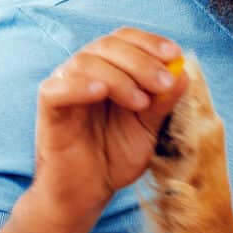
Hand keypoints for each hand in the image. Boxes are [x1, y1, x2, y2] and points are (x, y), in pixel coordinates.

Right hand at [23, 28, 188, 232]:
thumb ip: (162, 102)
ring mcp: (65, 87)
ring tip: (140, 103)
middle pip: (108, 45)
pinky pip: (58, 87)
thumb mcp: (148, 129)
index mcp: (109, 70)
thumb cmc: (115, 157)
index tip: (175, 55)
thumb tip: (183, 73)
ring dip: (119, 77)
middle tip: (164, 82)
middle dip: (141, 60)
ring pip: (86, 61)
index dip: (150, 43)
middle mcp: (85, 72)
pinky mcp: (48, 107)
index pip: (125, 40)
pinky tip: (101, 92)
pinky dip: (79, 85)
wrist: (88, 192)